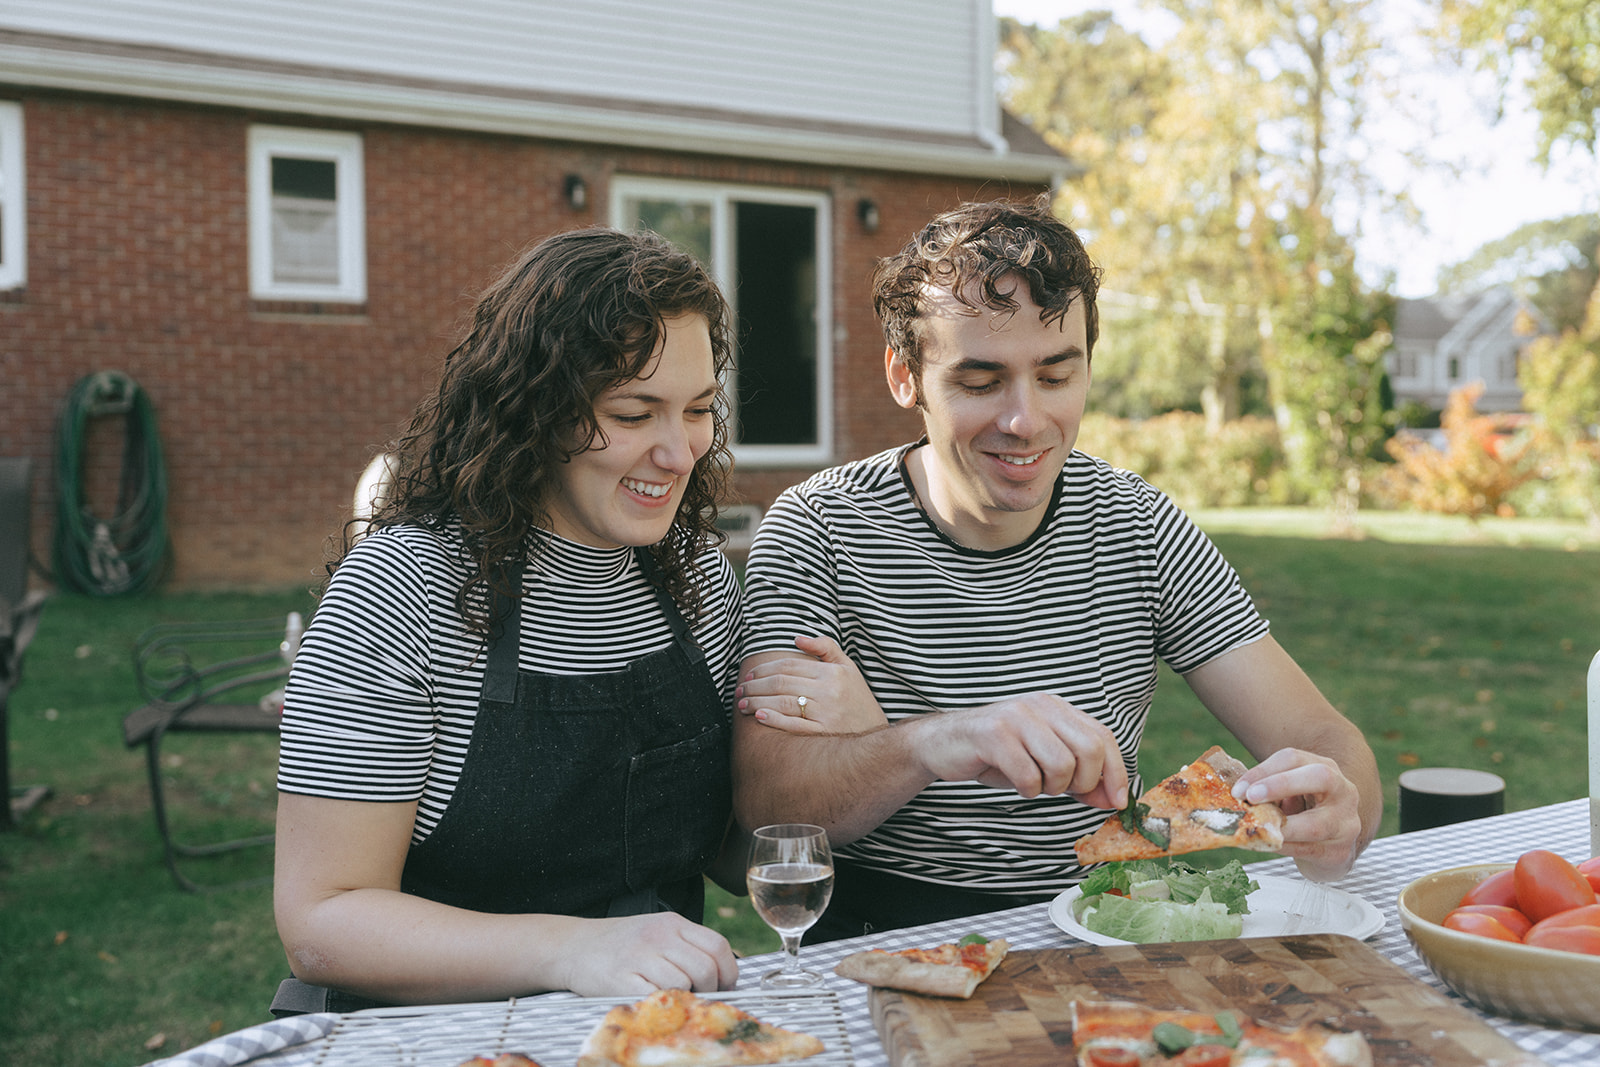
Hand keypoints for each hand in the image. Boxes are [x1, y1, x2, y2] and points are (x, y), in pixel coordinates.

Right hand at [559, 913, 738, 996]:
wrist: (573, 946)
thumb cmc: (620, 944)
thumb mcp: (656, 932)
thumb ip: (686, 946)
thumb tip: (722, 975)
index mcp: (672, 923)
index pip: (718, 945)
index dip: (729, 971)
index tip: (725, 986)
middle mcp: (658, 935)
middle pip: (705, 968)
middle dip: (710, 990)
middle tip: (700, 998)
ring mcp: (639, 955)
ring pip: (684, 983)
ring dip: (684, 997)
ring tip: (673, 998)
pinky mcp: (621, 978)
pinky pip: (656, 995)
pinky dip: (661, 1003)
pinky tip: (653, 1000)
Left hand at [736, 637, 887, 734]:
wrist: (876, 736)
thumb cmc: (857, 700)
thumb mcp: (848, 668)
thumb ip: (825, 648)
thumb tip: (796, 639)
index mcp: (833, 673)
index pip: (789, 666)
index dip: (765, 669)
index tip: (749, 675)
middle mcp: (829, 691)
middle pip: (782, 683)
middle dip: (755, 686)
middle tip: (740, 690)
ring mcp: (826, 714)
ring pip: (783, 702)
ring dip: (757, 701)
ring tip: (741, 705)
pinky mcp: (823, 733)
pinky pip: (792, 724)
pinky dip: (773, 719)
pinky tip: (758, 716)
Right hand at [908, 694, 1128, 808]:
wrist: (941, 745)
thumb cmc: (997, 756)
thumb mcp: (1043, 766)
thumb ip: (1079, 779)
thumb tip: (1113, 800)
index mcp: (1057, 709)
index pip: (1103, 737)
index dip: (1116, 773)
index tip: (1117, 802)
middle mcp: (1040, 706)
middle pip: (1089, 750)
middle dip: (1082, 784)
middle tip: (1060, 790)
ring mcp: (1017, 717)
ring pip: (1062, 765)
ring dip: (1050, 788)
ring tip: (1032, 783)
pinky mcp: (994, 734)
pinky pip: (1029, 775)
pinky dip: (1026, 789)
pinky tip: (1014, 782)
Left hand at [1231, 747, 1364, 881]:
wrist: (1333, 849)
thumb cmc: (1304, 815)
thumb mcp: (1289, 797)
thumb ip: (1267, 792)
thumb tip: (1233, 794)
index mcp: (1325, 769)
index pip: (1294, 758)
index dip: (1264, 770)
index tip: (1238, 789)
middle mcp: (1343, 791)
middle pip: (1320, 777)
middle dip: (1282, 784)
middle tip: (1251, 797)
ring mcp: (1346, 823)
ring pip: (1316, 824)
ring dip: (1281, 826)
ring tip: (1256, 828)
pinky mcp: (1341, 852)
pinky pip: (1309, 850)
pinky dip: (1284, 847)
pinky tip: (1267, 844)